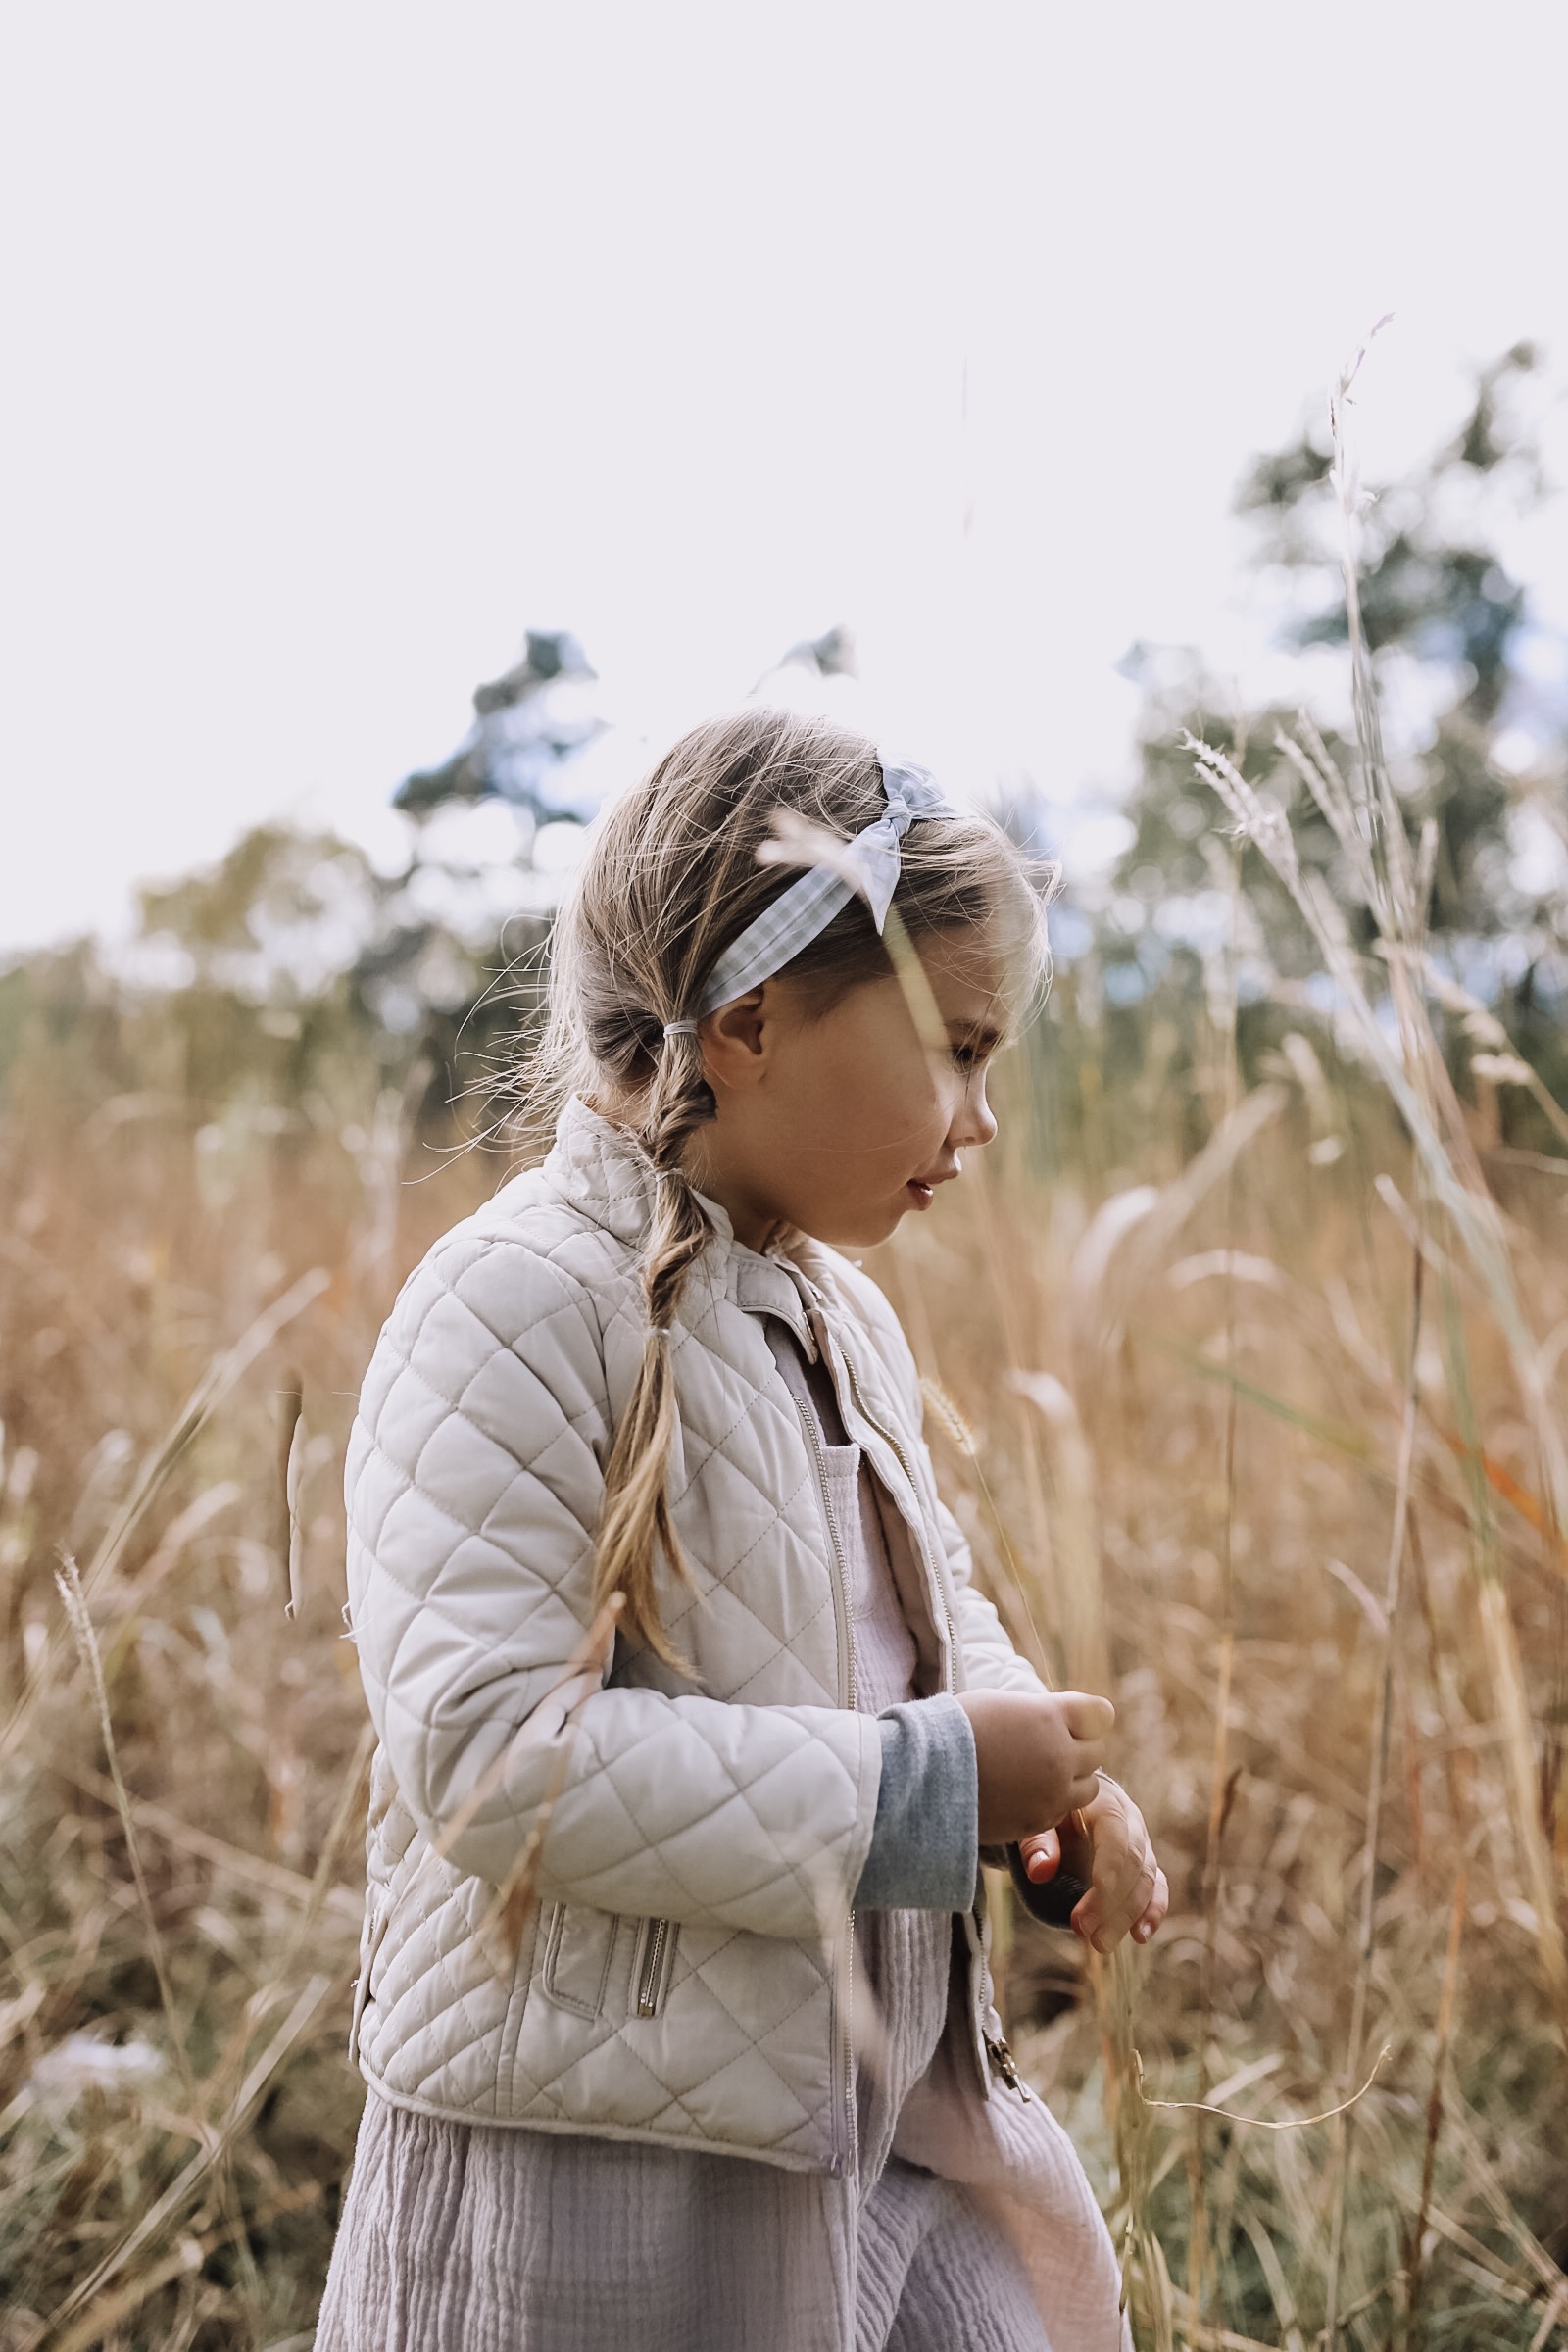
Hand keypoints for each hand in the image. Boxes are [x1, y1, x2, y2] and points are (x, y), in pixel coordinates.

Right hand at [957, 1689, 1112, 1845]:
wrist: (924, 1773)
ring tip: (1043, 1774)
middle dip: (1080, 1747)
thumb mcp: (1001, 1703)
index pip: (1100, 1714)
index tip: (1073, 1718)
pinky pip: (1062, 1813)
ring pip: (1089, 1789)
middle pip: (1097, 1752)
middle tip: (1052, 1745)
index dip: (1087, 1716)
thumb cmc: (956, 1727)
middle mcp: (1059, 1756)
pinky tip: (1025, 1794)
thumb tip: (1058, 1719)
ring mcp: (1051, 1794)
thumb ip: (1039, 1712)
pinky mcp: (1037, 1823)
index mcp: (1051, 1717)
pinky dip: (1052, 1804)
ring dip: (1073, 1780)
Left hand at [1018, 1776, 1167, 1954]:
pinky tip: (1140, 1935)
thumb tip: (1041, 1871)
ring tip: (1102, 1943)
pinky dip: (1153, 1911)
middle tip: (1084, 1932)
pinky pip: (1158, 1887)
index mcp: (1106, 1802)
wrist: (1070, 1796)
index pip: (1116, 1839)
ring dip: (1127, 1915)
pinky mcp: (1146, 1864)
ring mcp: (1142, 1843)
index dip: (1107, 1875)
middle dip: (1111, 1903)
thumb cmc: (1051, 1810)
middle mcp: (1131, 1821)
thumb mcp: (1038, 1819)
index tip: (1088, 1908)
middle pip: (1133, 1863)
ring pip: (1146, 1880)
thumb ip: (1037, 1842)